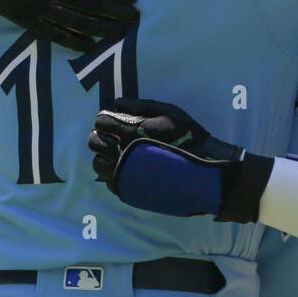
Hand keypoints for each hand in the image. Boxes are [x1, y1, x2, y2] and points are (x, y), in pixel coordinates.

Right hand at [0, 0, 139, 52]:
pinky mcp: (26, 19)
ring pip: (75, 21)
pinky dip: (71, 41)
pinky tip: (88, 46)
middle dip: (114, 13)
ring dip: (99, 29)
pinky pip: (52, 33)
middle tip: (134, 20)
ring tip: (119, 35)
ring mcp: (37, 6)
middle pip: (89, 4)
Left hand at [87, 98, 271, 221]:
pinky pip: (108, 182)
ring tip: (121, 156)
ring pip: (97, 164)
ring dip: (105, 157)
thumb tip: (116, 103)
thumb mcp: (170, 112)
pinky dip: (114, 175)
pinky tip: (129, 171)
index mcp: (131, 132)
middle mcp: (122, 154)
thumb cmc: (189, 138)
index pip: (100, 122)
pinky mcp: (128, 192)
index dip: (107, 120)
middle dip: (102, 137)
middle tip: (115, 139)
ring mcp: (124, 176)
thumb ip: (140, 105)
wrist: (203, 174)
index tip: (116, 123)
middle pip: (94, 142)